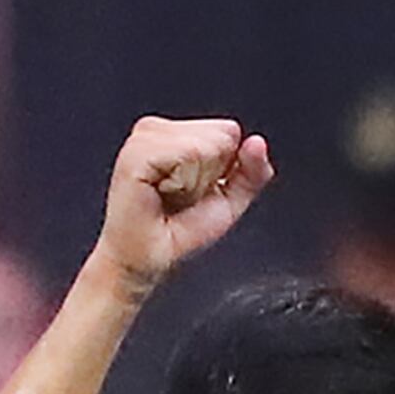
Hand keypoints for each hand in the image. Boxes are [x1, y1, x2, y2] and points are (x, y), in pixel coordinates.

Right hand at [96, 117, 271, 295]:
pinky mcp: (137, 153)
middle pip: (221, 135)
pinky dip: (184, 183)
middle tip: (180, 199)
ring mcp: (144, 138)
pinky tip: (161, 196)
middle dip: (210, 175)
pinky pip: (189, 154)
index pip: (228, 131)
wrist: (143, 263)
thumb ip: (252, 172)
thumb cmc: (174, 235)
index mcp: (174, 133)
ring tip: (169, 199)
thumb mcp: (228, 202)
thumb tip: (257, 142)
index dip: (222, 169)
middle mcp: (157, 129)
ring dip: (195, 182)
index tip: (194, 192)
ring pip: (207, 145)